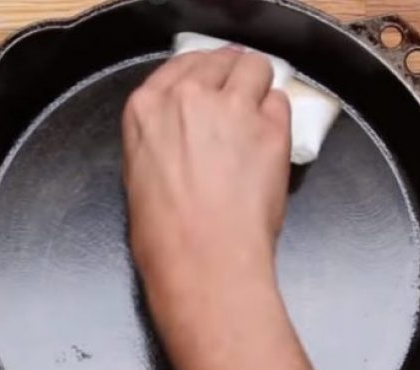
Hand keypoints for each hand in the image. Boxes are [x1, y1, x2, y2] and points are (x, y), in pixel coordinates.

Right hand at [122, 48, 291, 310]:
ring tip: (258, 116)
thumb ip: (160, 135)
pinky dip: (278, 116)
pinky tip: (270, 142)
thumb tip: (183, 130)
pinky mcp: (271, 127)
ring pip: (256, 68)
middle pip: (221, 60)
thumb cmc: (165, 236)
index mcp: (146, 108)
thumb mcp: (139, 174)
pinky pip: (280, 102)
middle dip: (231, 76)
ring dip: (258, 87)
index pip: (181, 64)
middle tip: (238, 100)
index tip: (212, 84)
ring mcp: (233, 108)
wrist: (204, 260)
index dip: (202, 73)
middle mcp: (188, 96)